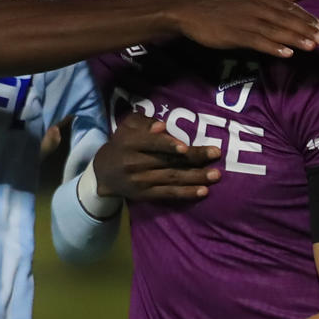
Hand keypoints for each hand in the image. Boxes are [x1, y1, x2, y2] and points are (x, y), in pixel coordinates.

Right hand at [93, 110, 219, 201]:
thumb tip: (161, 127)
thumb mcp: (127, 127)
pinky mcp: (145, 195)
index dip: (167, 145)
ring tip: (215, 175)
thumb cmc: (122, 144)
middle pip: (167, 160)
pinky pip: (169, 194)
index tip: (184, 147)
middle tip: (216, 153)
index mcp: (130, 143)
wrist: (103, 173)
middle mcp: (135, 163)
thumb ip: (144, 123)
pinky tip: (203, 191)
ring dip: (196, 177)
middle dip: (194, 158)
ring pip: (172, 178)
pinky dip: (186, 193)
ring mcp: (141, 181)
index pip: (150, 144)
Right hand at [174, 0, 318, 57]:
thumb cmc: (217, 8)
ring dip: (296, 39)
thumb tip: (280, 10)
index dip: (306, 17)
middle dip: (307, 29)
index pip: (288, 6)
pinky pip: (259, 41)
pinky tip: (286, 53)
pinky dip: (274, 47)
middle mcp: (256, 5)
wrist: (191, 12)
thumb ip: (262, 2)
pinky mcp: (236, 33)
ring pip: (276, 30)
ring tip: (312, 47)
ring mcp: (246, 19)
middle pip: (287, 18)